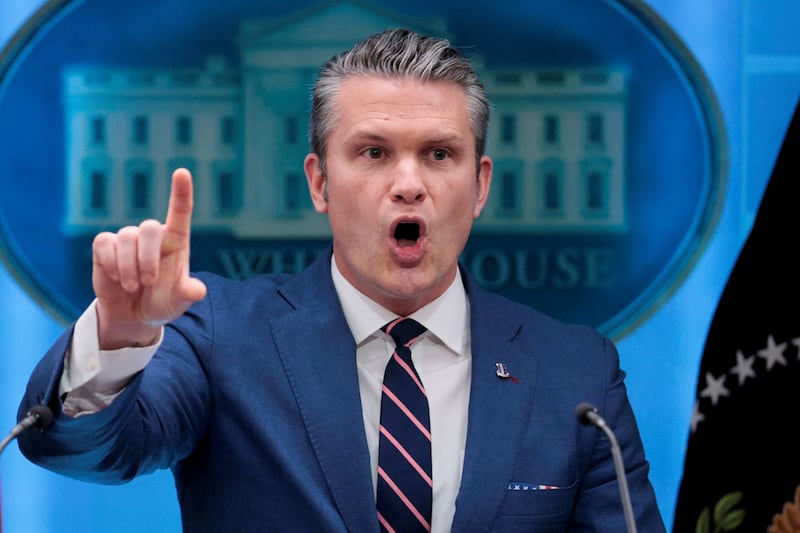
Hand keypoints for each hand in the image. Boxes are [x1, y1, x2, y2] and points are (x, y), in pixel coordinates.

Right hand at [91, 168, 206, 349]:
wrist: (134, 314)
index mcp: (176, 242)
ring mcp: (128, 238)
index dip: (181, 192)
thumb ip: (188, 294)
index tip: (182, 172)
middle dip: (147, 258)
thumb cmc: (162, 302)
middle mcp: (153, 236)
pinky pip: (104, 244)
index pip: (180, 212)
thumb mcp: (178, 302)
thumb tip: (198, 291)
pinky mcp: (105, 245)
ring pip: (126, 238)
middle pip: (149, 228)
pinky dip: (110, 264)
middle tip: (147, 282)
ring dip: (129, 268)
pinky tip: (116, 278)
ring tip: (132, 286)